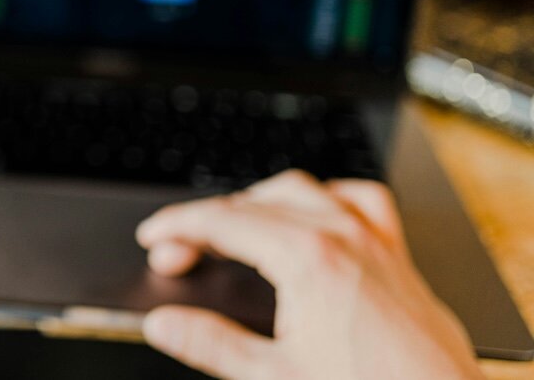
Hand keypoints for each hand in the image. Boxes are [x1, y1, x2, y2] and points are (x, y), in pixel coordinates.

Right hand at [136, 170, 482, 379]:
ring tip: (231, 226)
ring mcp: (373, 241)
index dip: (178, 226)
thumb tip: (165, 323)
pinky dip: (327, 198)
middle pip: (253, 203)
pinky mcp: (396, 256)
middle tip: (178, 252)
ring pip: (303, 190)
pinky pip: (360, 200)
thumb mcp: (274, 376)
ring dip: (258, 201)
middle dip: (207, 221)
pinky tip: (315, 213)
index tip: (154, 237)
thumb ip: (210, 344)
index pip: (223, 222)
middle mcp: (342, 236)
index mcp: (307, 258)